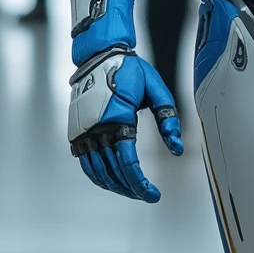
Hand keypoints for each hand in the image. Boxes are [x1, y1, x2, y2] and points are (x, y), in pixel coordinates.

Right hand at [68, 48, 182, 202]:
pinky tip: (112, 181)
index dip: (141, 184)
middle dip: (131, 189)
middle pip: (113, 172)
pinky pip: (86, 163)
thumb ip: (169, 121)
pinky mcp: (76, 132)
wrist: (100, 56)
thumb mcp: (157, 91)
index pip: (128, 163)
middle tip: (147, 196)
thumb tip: (177, 149)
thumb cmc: (130, 71)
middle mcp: (97, 129)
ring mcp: (83, 132)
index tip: (154, 195)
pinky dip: (98, 177)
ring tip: (132, 191)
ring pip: (97, 172)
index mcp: (118, 120)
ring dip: (115, 186)